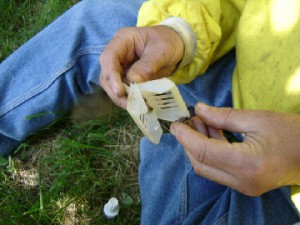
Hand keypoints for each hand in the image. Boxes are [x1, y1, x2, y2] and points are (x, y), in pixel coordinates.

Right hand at [99, 26, 183, 107]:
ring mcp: (121, 67)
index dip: (111, 75)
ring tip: (135, 106)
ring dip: (121, 98)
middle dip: (115, 90)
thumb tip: (133, 81)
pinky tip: (138, 105)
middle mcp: (118, 55)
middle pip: (106, 74)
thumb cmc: (168, 42)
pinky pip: (123, 90)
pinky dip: (129, 99)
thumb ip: (147, 65)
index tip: (119, 91)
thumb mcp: (161, 51)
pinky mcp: (127, 79)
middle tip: (129, 104)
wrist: (176, 46)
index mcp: (122, 40)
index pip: (108, 57)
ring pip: (112, 85)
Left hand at [170, 103, 299, 195]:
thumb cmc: (292, 133)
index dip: (186, 137)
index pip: (203, 152)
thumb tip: (199, 109)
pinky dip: (211, 151)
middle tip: (187, 120)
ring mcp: (243, 186)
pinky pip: (218, 169)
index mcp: (245, 164)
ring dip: (199, 145)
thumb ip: (223, 116)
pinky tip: (211, 132)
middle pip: (201, 163)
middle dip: (189, 142)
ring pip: (208, 168)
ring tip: (199, 122)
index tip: (175, 124)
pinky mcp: (244, 184)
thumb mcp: (257, 119)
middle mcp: (241, 181)